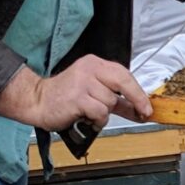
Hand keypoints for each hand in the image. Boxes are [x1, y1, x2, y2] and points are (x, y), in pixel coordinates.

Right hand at [0, 56, 150, 129]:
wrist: (37, 101)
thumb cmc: (65, 97)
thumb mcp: (93, 92)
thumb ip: (116, 100)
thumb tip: (138, 109)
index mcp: (94, 64)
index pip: (124, 74)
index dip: (139, 92)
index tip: (147, 106)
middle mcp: (89, 69)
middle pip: (123, 83)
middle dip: (136, 100)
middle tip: (142, 114)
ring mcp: (82, 82)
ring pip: (110, 102)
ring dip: (104, 114)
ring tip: (90, 114)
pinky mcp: (77, 98)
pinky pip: (100, 112)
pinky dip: (97, 120)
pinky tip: (86, 119)